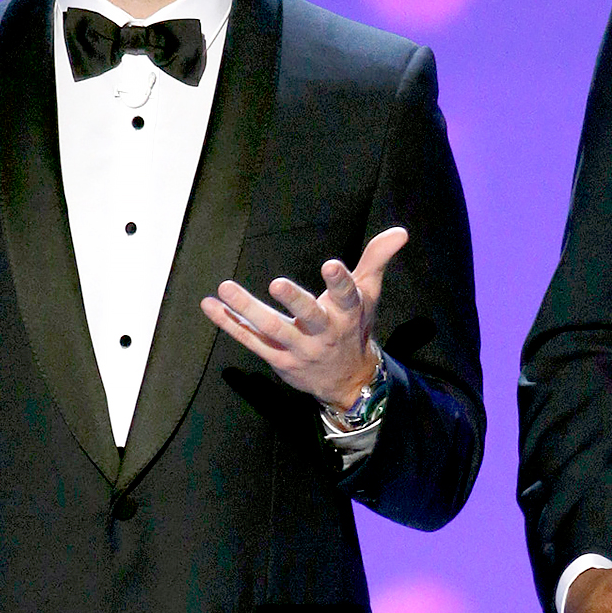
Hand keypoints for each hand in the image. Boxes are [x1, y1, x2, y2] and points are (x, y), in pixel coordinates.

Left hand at [202, 226, 407, 408]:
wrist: (347, 380)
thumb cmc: (355, 327)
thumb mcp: (369, 294)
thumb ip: (377, 260)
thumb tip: (400, 232)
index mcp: (347, 314)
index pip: (347, 296)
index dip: (340, 282)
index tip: (332, 265)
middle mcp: (324, 333)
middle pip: (309, 317)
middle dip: (295, 301)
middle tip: (277, 283)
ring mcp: (299, 349)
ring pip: (272, 329)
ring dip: (247, 309)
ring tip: (225, 288)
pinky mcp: (279, 360)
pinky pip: (252, 341)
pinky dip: (230, 324)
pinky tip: (210, 306)